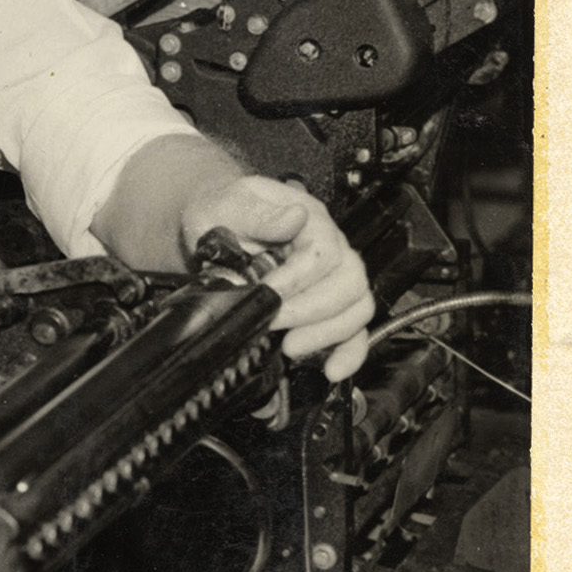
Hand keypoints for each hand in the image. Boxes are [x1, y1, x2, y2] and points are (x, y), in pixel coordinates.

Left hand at [182, 174, 373, 381]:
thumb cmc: (224, 210)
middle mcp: (331, 247)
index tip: (266, 293)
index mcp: (311, 220)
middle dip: (311, 311)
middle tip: (275, 323)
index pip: (324, 252)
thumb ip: (258, 212)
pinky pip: (354, 329)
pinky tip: (331, 369)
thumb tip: (294, 217)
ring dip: (328, 333)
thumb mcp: (229, 203)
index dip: (297, 279)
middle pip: (349, 282)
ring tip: (291, 347)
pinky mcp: (327, 304)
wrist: (215, 224)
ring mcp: (333, 277)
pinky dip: (350, 352)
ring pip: (357, 306)